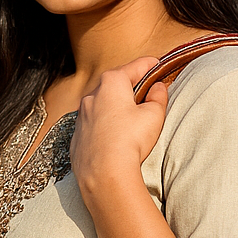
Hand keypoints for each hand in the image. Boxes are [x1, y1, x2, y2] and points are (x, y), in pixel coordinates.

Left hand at [71, 56, 168, 196]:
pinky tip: (115, 137)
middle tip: (147, 92)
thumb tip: (158, 88)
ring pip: (102, 104)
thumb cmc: (130, 140)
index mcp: (112, 83)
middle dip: (132, 86)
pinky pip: (94, 125)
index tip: (159, 65)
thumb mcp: (153, 115)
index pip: (136, 66)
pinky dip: (105, 126)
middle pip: (116, 84)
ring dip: (116, 107)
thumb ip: (158, 97)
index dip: (151, 65)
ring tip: (131, 118)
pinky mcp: (77, 136)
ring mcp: (81, 116)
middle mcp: (92, 95)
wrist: (103, 173)